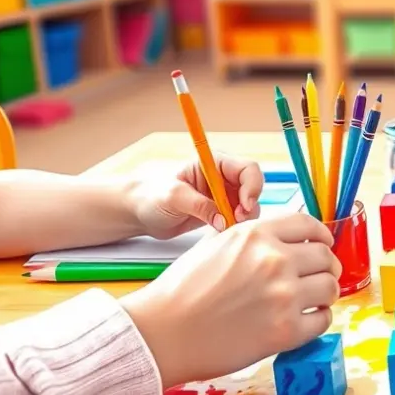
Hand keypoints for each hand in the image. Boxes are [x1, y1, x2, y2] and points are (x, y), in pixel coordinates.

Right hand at [120, 213, 342, 387]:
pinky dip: (318, 320)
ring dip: (325, 294)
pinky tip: (304, 322)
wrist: (163, 333)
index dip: (321, 236)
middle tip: (319, 278)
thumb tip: (284, 241)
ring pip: (330, 287)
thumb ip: (252, 239)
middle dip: (326, 267)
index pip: (309, 224)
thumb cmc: (182, 292)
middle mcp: (274, 260)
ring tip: (312, 301)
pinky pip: (323, 320)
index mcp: (256, 234)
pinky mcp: (286, 331)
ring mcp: (283, 295)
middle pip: (326, 256)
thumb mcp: (216, 245)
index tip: (324, 245)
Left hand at [127, 155, 263, 238]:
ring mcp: (223, 195)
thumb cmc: (152, 196)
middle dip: (250, 205)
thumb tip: (224, 221)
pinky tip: (222, 232)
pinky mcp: (221, 212)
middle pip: (253, 187)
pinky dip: (237, 227)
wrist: (141, 213)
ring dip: (244, 218)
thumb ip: (200, 206)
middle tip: (237, 222)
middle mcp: (223, 177)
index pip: (247, 169)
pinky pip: (239, 219)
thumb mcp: (174, 197)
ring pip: (249, 206)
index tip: (244, 207)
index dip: (251, 187)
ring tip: (227, 228)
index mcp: (214, 163)